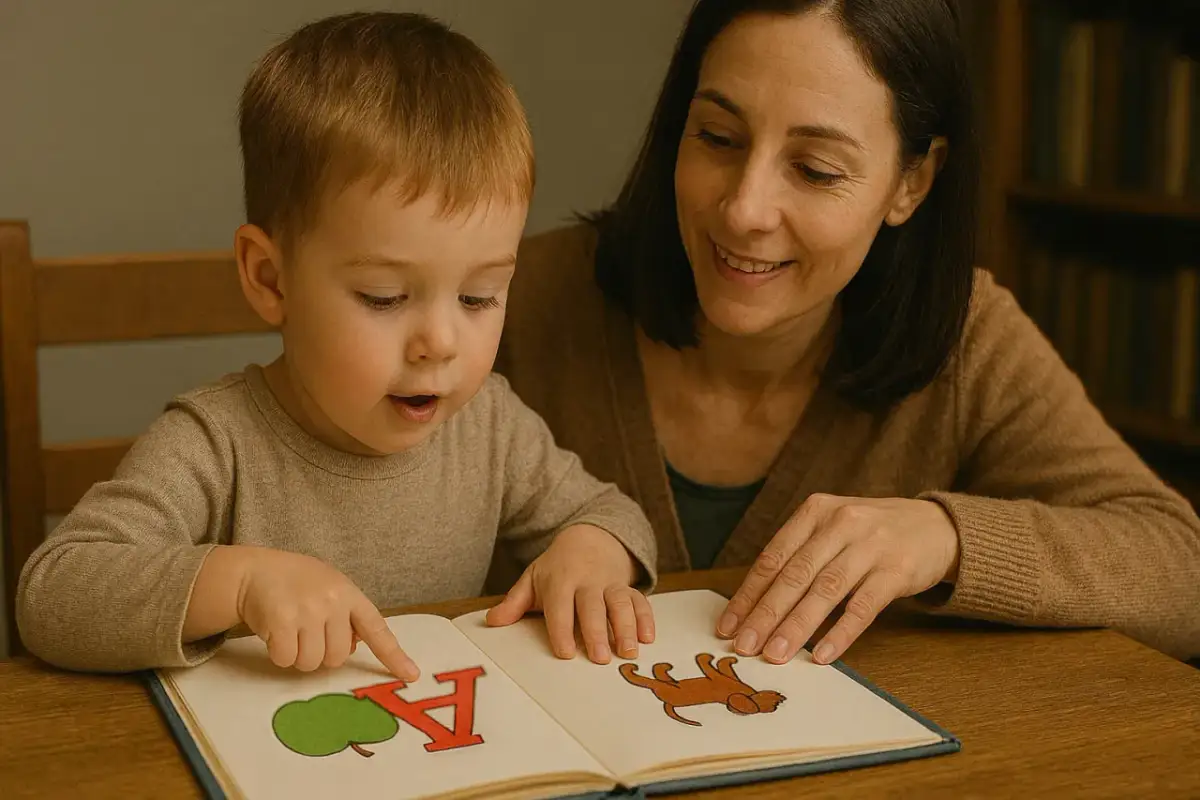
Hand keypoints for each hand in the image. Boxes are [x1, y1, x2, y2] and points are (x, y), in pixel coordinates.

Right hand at [238, 548, 418, 679]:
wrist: (255, 570)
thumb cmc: (297, 584)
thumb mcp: (330, 589)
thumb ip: (346, 616)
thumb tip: (354, 648)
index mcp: (349, 594)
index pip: (377, 628)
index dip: (394, 655)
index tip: (411, 676)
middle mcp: (333, 601)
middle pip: (338, 657)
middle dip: (321, 654)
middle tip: (307, 633)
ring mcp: (307, 610)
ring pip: (312, 663)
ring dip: (299, 656)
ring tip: (291, 631)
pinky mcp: (281, 620)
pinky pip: (286, 659)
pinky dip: (279, 655)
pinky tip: (275, 633)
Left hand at [485, 524, 654, 663]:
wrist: (591, 538)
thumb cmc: (558, 567)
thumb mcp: (533, 578)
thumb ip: (514, 602)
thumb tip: (492, 622)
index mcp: (560, 580)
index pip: (560, 606)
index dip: (562, 629)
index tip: (564, 652)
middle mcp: (587, 581)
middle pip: (593, 607)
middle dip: (597, 632)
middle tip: (600, 658)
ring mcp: (610, 583)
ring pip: (620, 603)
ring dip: (626, 627)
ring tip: (629, 652)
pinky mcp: (628, 586)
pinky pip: (640, 601)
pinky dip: (646, 618)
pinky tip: (648, 638)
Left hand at [718, 494, 958, 665]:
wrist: (937, 525)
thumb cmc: (872, 533)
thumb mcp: (833, 528)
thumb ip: (800, 555)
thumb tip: (756, 604)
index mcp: (815, 511)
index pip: (773, 558)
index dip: (748, 594)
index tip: (728, 625)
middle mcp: (840, 524)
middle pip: (794, 575)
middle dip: (764, 614)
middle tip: (744, 646)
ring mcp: (870, 546)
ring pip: (824, 591)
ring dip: (795, 627)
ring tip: (774, 655)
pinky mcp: (897, 570)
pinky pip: (863, 607)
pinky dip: (840, 633)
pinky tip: (820, 654)